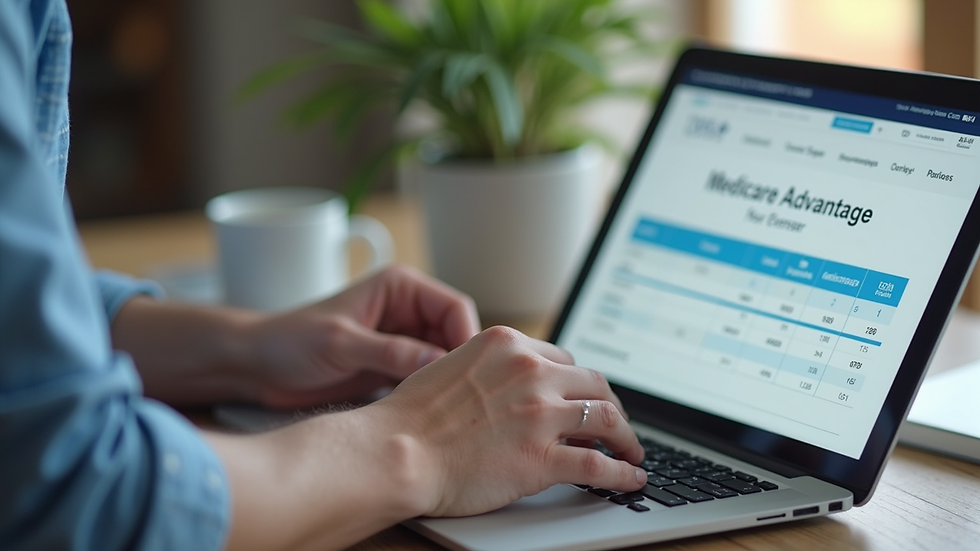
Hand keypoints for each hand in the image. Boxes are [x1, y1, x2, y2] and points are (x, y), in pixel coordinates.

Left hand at [246, 266, 480, 408]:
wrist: (256, 368)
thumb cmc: (289, 341)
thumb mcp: (340, 342)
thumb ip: (389, 352)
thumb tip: (437, 362)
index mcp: (400, 287)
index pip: (455, 306)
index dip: (466, 337)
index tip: (467, 371)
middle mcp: (407, 311)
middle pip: (456, 335)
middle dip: (462, 364)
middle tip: (464, 397)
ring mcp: (402, 342)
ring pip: (445, 362)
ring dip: (448, 383)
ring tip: (450, 410)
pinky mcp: (394, 369)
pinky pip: (427, 381)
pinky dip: (431, 396)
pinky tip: (430, 415)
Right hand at [367, 325, 646, 516]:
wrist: (396, 451)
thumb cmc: (411, 416)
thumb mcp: (451, 366)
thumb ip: (488, 369)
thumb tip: (507, 384)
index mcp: (507, 345)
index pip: (563, 359)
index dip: (577, 384)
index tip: (583, 399)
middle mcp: (530, 372)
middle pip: (595, 384)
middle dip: (610, 405)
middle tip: (615, 424)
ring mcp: (540, 414)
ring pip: (608, 419)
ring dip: (627, 437)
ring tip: (631, 450)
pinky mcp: (542, 457)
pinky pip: (600, 464)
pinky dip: (623, 471)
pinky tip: (631, 476)